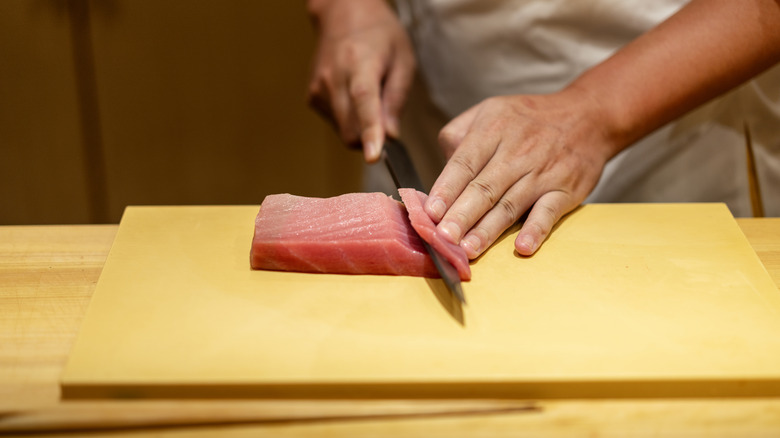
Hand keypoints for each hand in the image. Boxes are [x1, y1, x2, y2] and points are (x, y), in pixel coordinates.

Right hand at [307, 0, 415, 161]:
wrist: (343, 15)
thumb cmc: (380, 36)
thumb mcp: (403, 60)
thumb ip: (397, 99)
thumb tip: (390, 136)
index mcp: (360, 63)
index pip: (363, 101)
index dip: (370, 131)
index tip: (374, 156)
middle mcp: (333, 77)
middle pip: (351, 129)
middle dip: (370, 138)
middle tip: (386, 119)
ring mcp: (318, 88)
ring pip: (343, 131)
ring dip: (360, 127)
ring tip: (369, 96)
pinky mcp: (312, 97)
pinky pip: (335, 123)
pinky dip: (349, 119)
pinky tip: (352, 96)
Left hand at [424, 88, 616, 258]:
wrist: (588, 115)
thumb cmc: (529, 119)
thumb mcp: (489, 110)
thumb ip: (458, 135)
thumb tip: (440, 170)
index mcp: (493, 129)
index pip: (464, 163)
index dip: (446, 189)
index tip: (430, 212)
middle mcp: (516, 151)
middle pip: (484, 188)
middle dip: (461, 216)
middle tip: (442, 239)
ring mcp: (543, 172)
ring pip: (510, 204)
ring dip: (488, 230)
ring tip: (468, 250)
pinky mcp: (565, 189)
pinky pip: (549, 211)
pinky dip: (536, 229)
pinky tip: (522, 248)